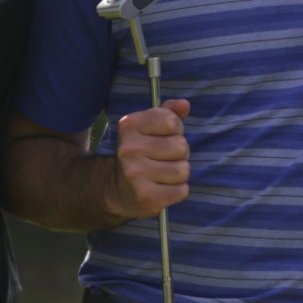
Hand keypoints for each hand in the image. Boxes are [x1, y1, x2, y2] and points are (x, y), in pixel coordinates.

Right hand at [110, 98, 190, 218]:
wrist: (118, 188)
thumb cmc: (142, 152)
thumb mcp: (150, 127)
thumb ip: (169, 112)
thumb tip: (184, 104)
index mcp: (129, 125)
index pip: (172, 121)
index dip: (175, 130)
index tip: (162, 137)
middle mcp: (129, 149)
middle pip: (181, 146)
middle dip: (178, 153)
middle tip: (162, 158)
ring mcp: (136, 174)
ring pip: (183, 170)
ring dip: (178, 173)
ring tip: (162, 174)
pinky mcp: (146, 197)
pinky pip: (182, 191)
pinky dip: (177, 191)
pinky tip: (162, 188)